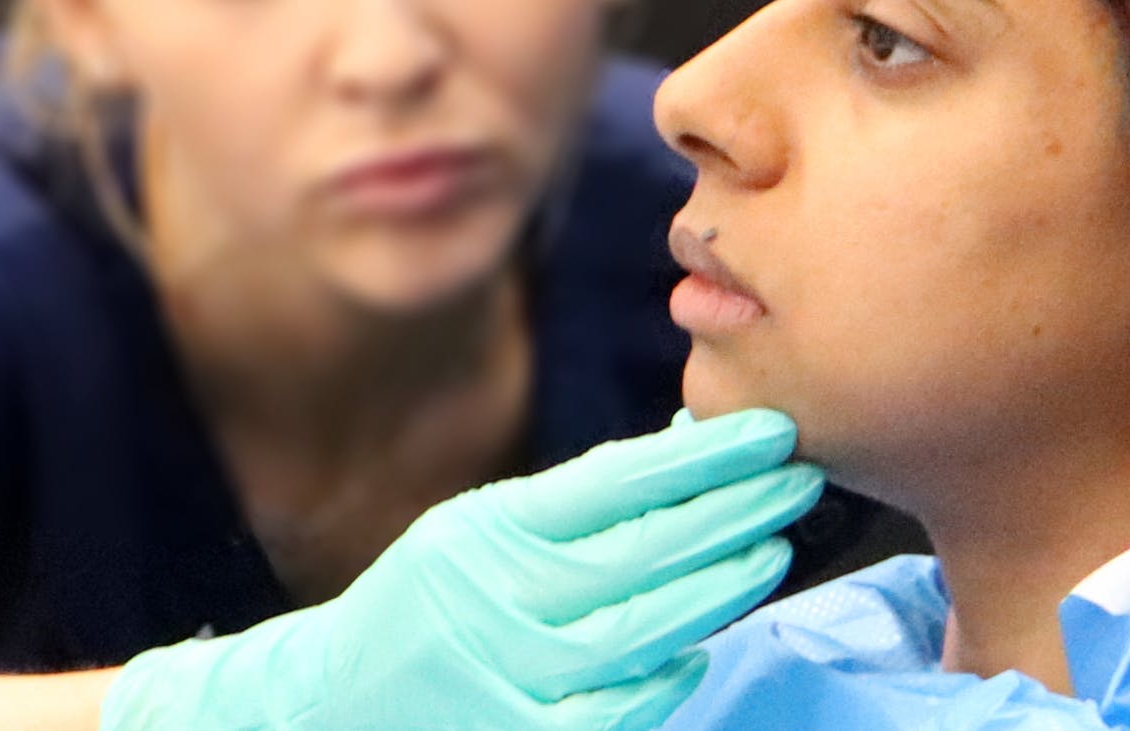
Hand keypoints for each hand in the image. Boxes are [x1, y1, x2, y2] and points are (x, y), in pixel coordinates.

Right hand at [101, 409, 824, 730]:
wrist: (332, 703)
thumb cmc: (428, 602)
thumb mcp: (481, 529)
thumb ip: (574, 503)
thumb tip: (686, 454)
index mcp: (494, 530)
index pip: (618, 482)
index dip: (703, 455)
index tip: (768, 428)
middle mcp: (503, 598)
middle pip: (645, 552)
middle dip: (733, 511)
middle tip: (797, 477)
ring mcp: (513, 672)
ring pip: (641, 629)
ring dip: (717, 588)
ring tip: (772, 547)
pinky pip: (613, 711)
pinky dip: (663, 678)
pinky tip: (702, 648)